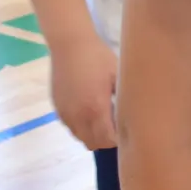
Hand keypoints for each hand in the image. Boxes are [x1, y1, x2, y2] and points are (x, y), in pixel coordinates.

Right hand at [50, 34, 119, 149]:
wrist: (70, 45)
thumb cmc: (98, 58)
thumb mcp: (118, 76)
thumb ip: (123, 100)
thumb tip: (132, 116)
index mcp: (96, 108)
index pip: (107, 140)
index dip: (119, 140)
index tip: (127, 131)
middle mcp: (78, 116)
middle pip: (93, 144)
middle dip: (106, 140)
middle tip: (117, 127)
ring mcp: (65, 114)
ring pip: (80, 137)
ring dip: (92, 134)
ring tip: (103, 118)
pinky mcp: (57, 109)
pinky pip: (71, 127)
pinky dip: (81, 126)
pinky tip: (89, 111)